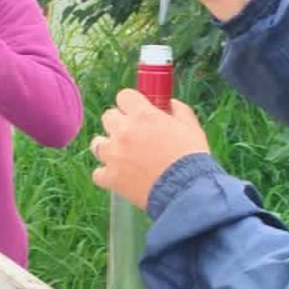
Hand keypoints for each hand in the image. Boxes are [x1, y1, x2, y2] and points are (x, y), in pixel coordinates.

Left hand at [90, 89, 211, 209]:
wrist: (187, 192)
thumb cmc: (191, 158)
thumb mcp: (191, 127)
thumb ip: (179, 110)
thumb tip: (171, 104)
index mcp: (143, 115)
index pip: (124, 96)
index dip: (131, 103)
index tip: (136, 111)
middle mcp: (123, 131)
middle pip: (108, 116)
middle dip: (119, 123)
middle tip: (132, 134)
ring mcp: (114, 155)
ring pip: (97, 143)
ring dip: (108, 146)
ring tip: (122, 156)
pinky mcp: (111, 178)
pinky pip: (97, 173)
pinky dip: (106, 174)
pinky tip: (119, 176)